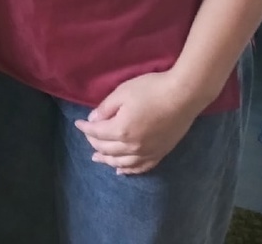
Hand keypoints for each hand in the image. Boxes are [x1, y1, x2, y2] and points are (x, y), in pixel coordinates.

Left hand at [74, 71, 201, 174]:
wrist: (183, 96)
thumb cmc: (151, 89)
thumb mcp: (123, 92)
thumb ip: (106, 108)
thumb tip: (93, 120)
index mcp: (121, 130)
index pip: (97, 133)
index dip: (85, 128)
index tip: (78, 123)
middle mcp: (132, 146)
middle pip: (107, 149)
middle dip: (94, 143)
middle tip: (88, 137)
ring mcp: (147, 152)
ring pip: (121, 162)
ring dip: (107, 161)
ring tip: (97, 159)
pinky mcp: (160, 154)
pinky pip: (140, 168)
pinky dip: (128, 170)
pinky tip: (122, 171)